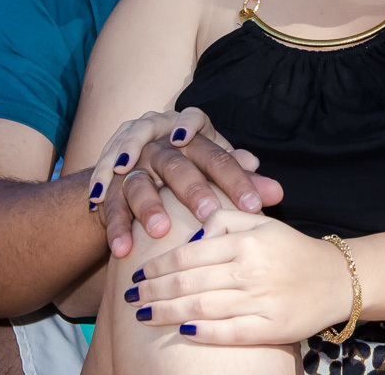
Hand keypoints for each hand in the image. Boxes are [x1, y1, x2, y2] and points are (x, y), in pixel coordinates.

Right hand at [88, 109, 283, 257]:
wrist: (130, 159)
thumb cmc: (188, 164)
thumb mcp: (214, 167)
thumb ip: (243, 179)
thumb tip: (276, 192)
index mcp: (193, 136)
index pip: (215, 148)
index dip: (229, 164)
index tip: (248, 174)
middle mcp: (161, 143)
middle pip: (178, 163)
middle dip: (193, 189)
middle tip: (210, 214)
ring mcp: (132, 161)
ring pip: (139, 180)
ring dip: (149, 205)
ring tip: (160, 230)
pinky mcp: (108, 183)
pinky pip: (110, 204)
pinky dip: (115, 226)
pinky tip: (122, 249)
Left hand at [124, 211, 354, 345]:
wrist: (336, 279)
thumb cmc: (293, 250)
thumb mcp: (264, 222)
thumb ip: (227, 219)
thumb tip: (193, 231)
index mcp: (247, 241)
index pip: (189, 253)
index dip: (159, 265)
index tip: (138, 272)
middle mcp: (251, 270)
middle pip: (189, 282)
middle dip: (154, 291)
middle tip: (131, 296)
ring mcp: (261, 301)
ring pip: (202, 308)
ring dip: (166, 313)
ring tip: (143, 315)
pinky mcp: (271, 328)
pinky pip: (228, 332)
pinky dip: (201, 333)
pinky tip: (181, 332)